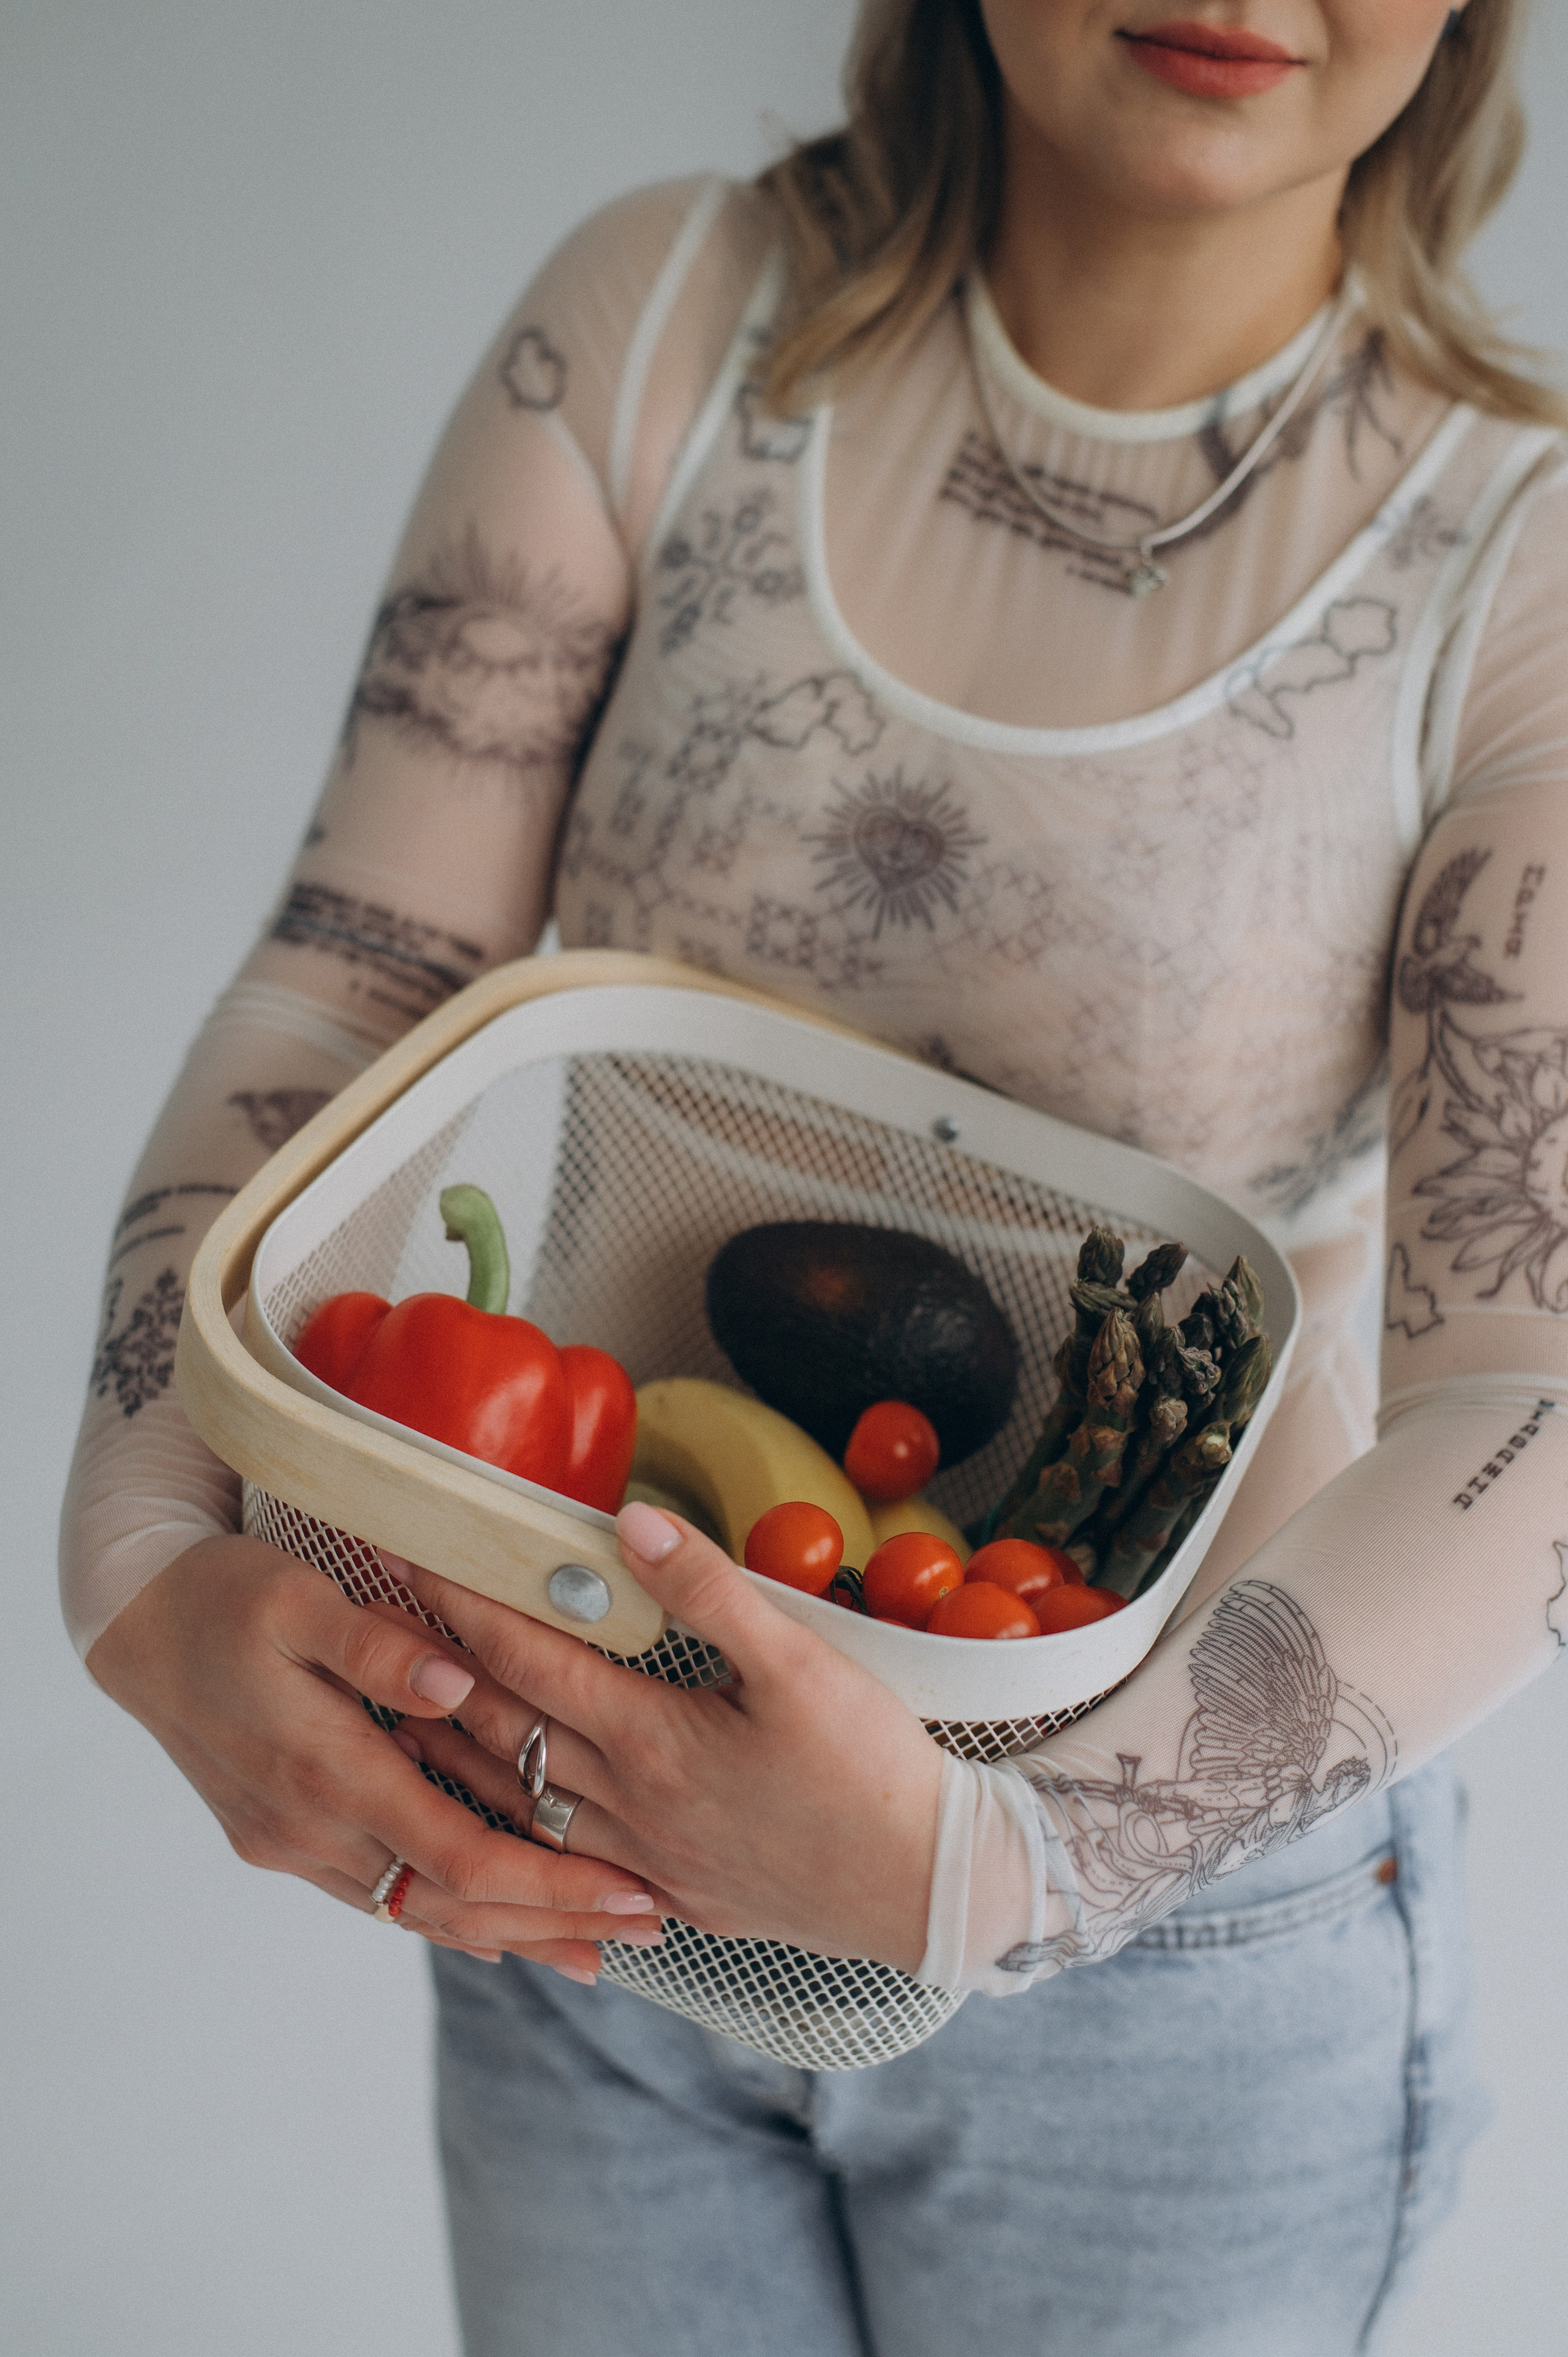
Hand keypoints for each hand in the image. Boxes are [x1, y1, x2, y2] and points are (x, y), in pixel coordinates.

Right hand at [86, 1534, 664, 1979]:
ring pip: (417, 1914)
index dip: (549, 1882)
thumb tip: (459, 1684)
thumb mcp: (298, 1596)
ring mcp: (293, 1844)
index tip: (630, 1889)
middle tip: (650, 1929)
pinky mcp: (285, 1843)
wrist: (138, 1630)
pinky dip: (448, 1918)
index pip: (458, 1854)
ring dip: (509, 1935)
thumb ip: (376, 1645)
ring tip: (596, 1954)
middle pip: (451, 1904)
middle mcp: (309, 1826)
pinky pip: (381, 1897)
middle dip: (554, 1923)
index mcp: (325, 1766)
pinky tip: (498, 1935)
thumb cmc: (228, 1596)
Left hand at [386, 1502, 944, 1975]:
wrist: (924, 1887)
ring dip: (459, 1756)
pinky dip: (515, 1827)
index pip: (529, 1663)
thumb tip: (630, 1523)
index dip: (466, 1609)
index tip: (415, 1563)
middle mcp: (630, 1807)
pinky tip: (500, 1813)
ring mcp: (643, 1862)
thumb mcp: (800, 1662)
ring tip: (407, 1714)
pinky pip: (564, 1862)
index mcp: (653, 1743)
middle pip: (505, 1733)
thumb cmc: (870, 1768)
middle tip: (385, 1628)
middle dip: (438, 1673)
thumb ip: (708, 1589)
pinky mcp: (669, 1896)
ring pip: (520, 1804)